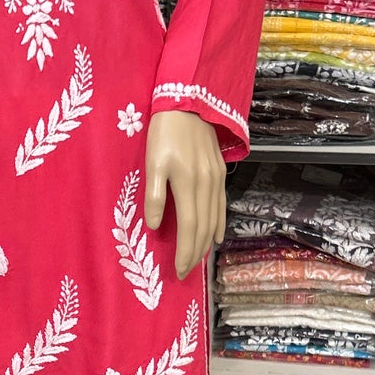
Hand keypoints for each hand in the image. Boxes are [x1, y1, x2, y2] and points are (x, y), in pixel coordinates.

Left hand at [143, 111, 225, 281]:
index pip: (189, 228)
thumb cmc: (164, 132)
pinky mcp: (219, 172)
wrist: (188, 103)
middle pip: (204, 228)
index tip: (179, 271)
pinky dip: (219, 224)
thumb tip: (153, 225)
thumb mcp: (152, 162)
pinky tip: (216, 236)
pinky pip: (221, 205)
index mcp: (188, 185)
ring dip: (206, 242)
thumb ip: (154, 195)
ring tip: (198, 260)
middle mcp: (207, 186)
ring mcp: (216, 180)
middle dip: (195, 253)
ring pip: (214, 219)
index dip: (185, 252)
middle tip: (186, 272)